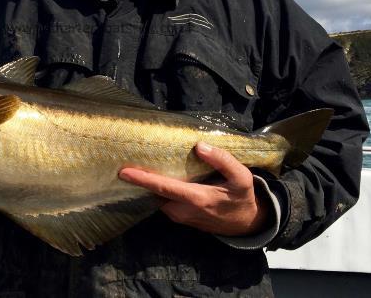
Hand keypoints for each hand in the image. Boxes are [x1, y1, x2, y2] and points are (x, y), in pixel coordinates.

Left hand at [119, 142, 270, 235]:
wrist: (246, 224)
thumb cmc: (242, 198)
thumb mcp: (241, 177)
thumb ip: (222, 160)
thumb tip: (200, 146)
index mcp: (197, 198)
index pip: (163, 188)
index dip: (142, 180)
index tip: (124, 172)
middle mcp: (183, 210)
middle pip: (154, 193)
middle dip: (140, 179)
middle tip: (126, 160)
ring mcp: (180, 216)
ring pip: (157, 198)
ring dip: (148, 184)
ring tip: (138, 164)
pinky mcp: (180, 218)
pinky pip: (163, 202)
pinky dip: (157, 190)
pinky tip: (155, 175)